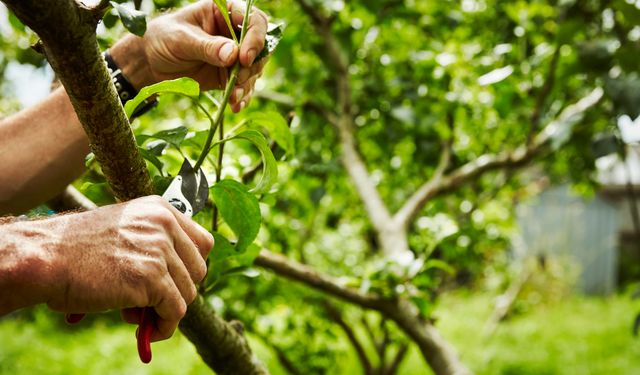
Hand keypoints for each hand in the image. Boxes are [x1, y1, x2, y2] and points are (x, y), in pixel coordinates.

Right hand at [39, 196, 212, 340]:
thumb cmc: (77, 249)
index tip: (174, 281)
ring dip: (165, 309)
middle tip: (149, 300)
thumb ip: (155, 243)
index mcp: (159, 209)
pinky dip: (164, 327)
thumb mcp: (124, 229)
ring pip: (188, 293)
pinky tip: (146, 332)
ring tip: (134, 312)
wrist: (46, 258)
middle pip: (199, 269)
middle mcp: (164, 224)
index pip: (203, 242)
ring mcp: (159, 250)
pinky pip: (175, 311)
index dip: (190, 267)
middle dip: (178, 290)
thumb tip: (182, 279)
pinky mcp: (152, 278)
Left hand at [111, 0, 268, 112]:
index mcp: (224, 12)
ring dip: (247, 84)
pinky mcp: (229, 74)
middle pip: (261, 47)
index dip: (255, 38)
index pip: (254, 19)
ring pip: (255, 69)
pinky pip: (244, 86)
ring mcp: (234, 55)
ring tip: (233, 97)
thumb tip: (232, 54)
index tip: (244, 58)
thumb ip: (206, 46)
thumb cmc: (162, 39)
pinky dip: (242, 96)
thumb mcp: (180, 39)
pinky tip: (235, 105)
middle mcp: (234, 33)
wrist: (150, 62)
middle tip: (236, 79)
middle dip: (252, 66)